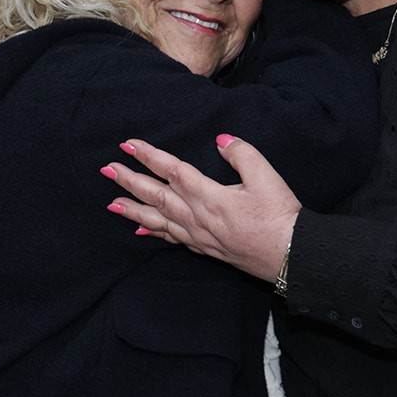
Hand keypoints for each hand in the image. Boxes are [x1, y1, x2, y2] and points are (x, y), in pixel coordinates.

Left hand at [102, 135, 298, 283]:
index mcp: (210, 196)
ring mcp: (199, 235)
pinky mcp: (205, 247)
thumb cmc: (279, 216)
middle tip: (107, 170)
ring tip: (111, 203)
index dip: (149, 156)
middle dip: (130, 181)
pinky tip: (140, 229)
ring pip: (158, 220)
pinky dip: (153, 232)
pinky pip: (171, 238)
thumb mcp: (266, 177)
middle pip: (157, 195)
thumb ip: (242, 154)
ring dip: (133, 209)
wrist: (289, 255)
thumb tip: (221, 140)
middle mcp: (198, 217)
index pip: (172, 171)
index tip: (128, 145)